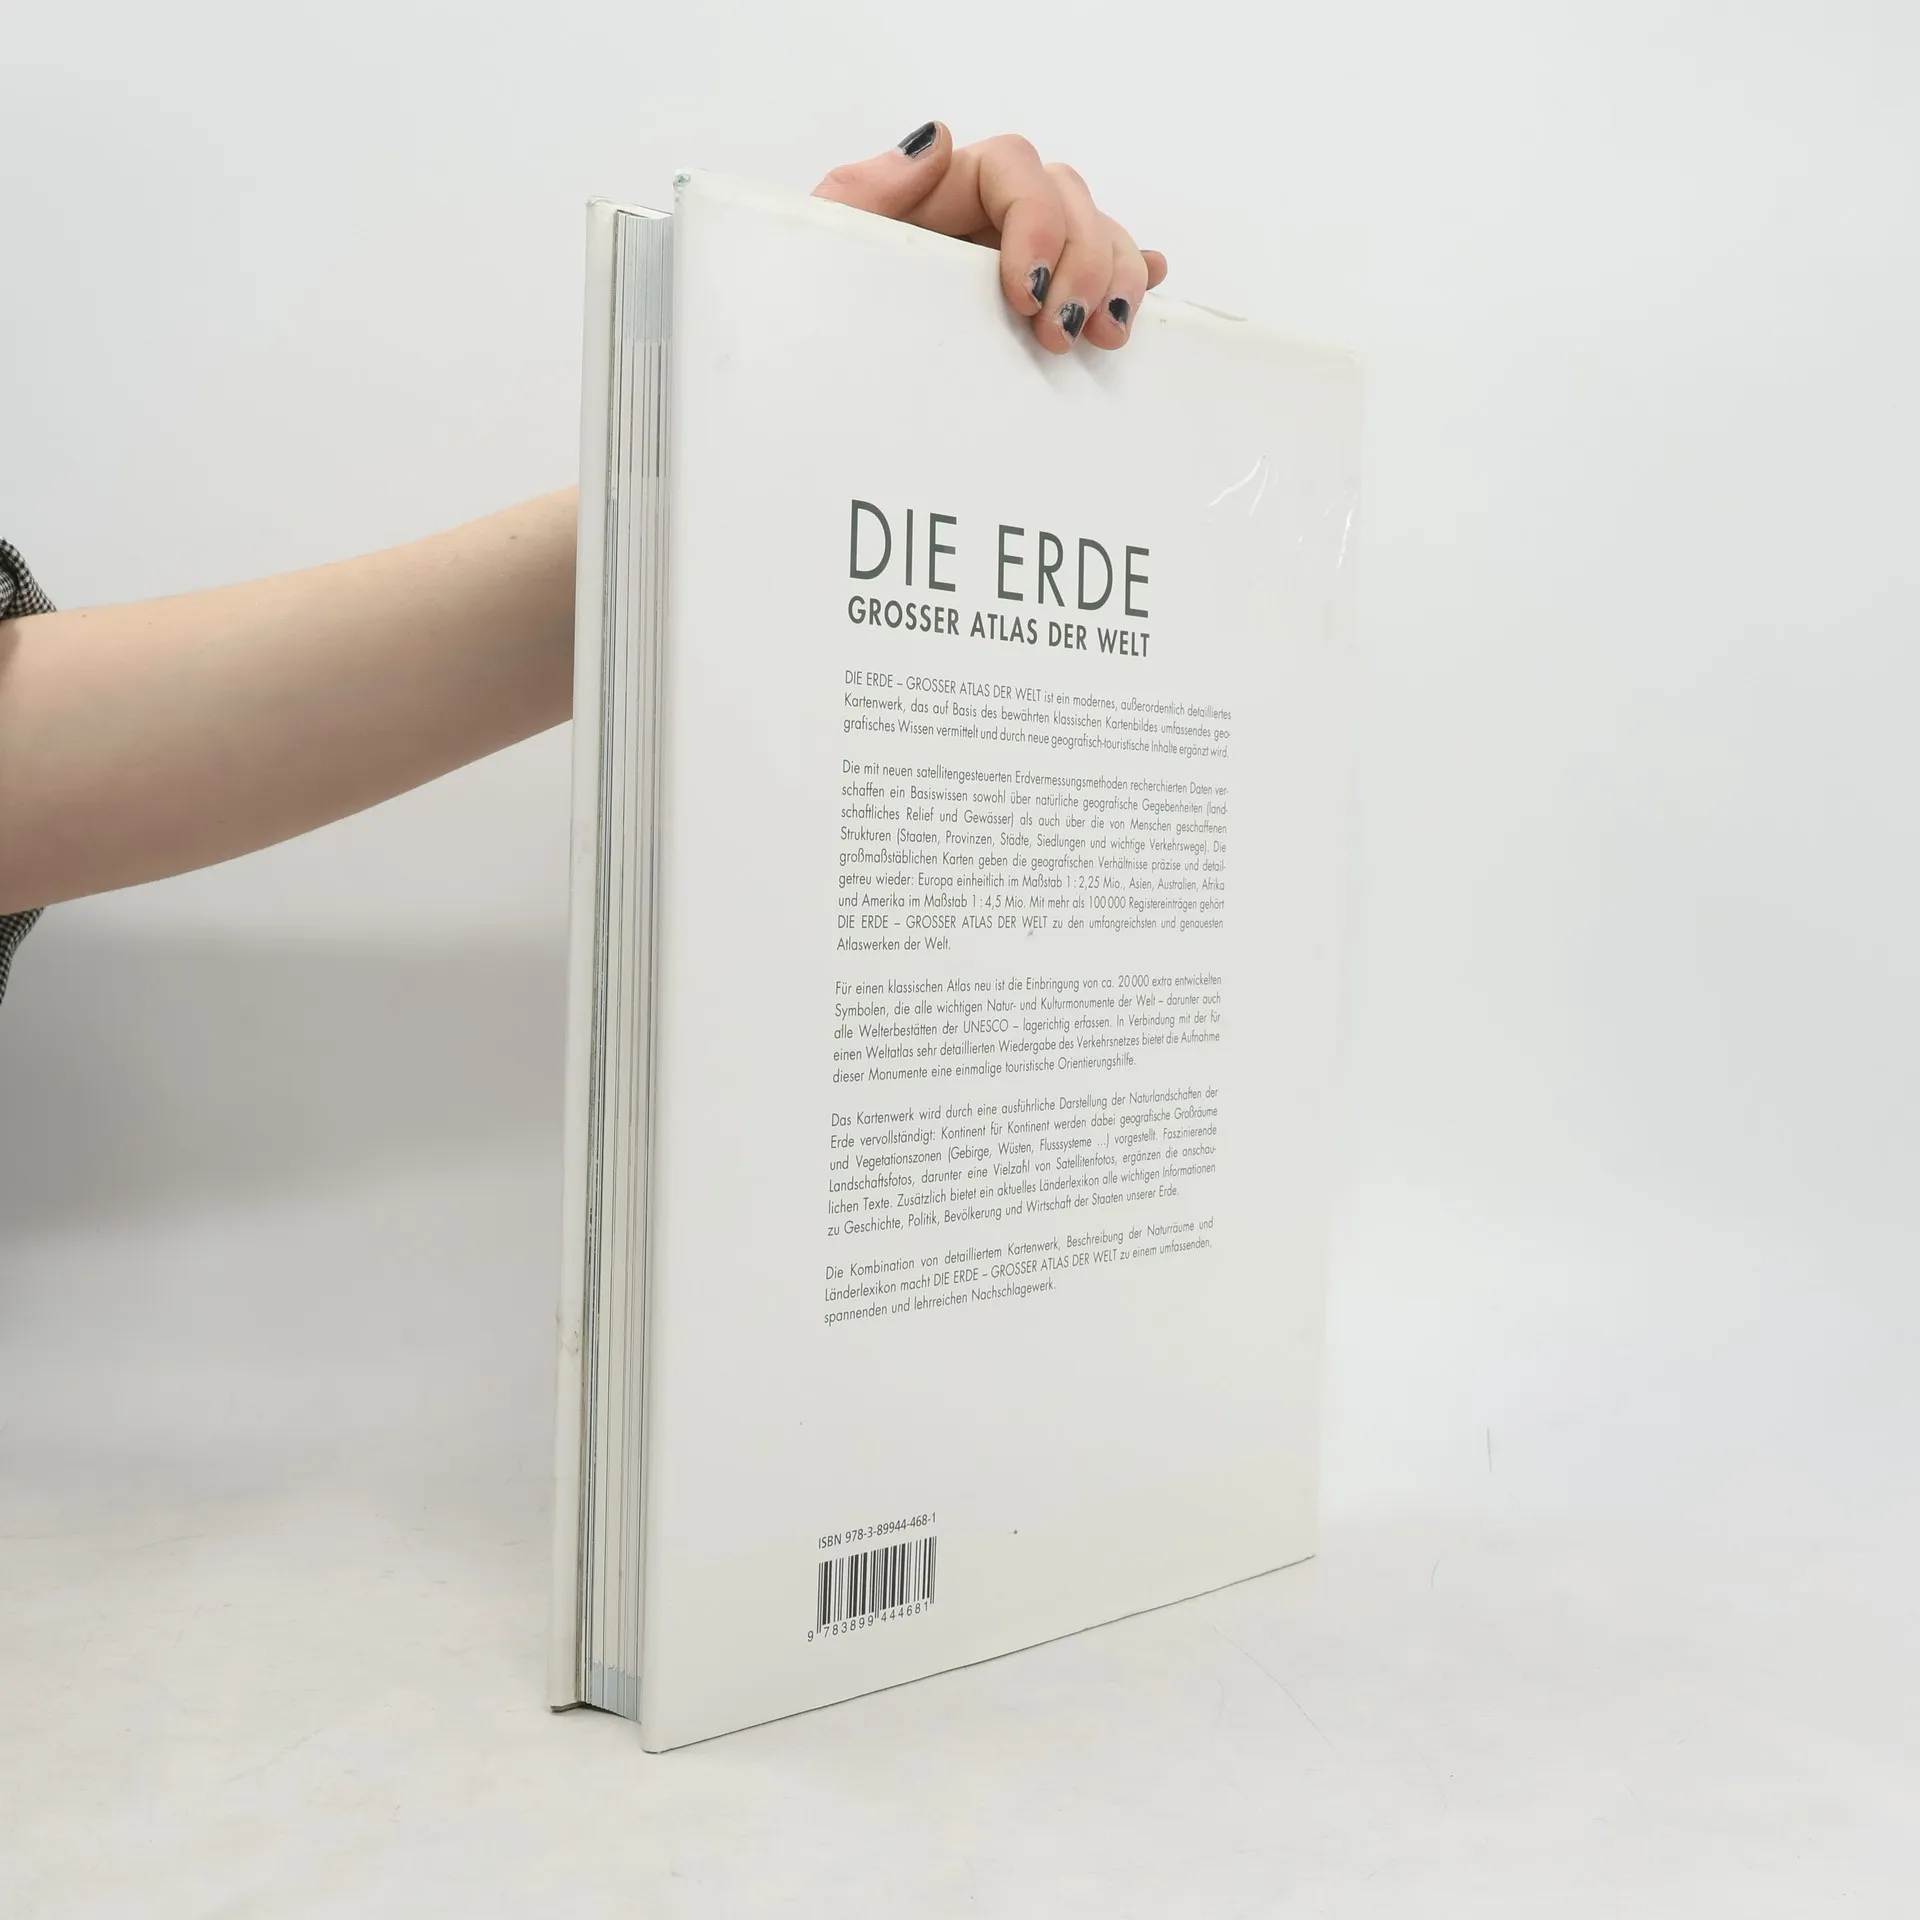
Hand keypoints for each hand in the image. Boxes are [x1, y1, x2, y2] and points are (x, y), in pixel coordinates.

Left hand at [813, 122, 1167, 355]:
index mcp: (938, 195)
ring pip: (1094, 234)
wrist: (818, 400)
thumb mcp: (825, 255)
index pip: (1013, 169)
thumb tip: (936, 139)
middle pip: (1067, 198)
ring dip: (1114, 276)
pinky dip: (1129, 277)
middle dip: (1082, 262)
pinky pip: (1099, 273)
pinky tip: (1143, 292)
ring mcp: (1017, 263)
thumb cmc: (813, 321)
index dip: (1036, 219)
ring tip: (1105, 334)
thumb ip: (866, 193)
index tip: (1026, 292)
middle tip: (1062, 333)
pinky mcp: (1037, 307)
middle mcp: (984, 221)